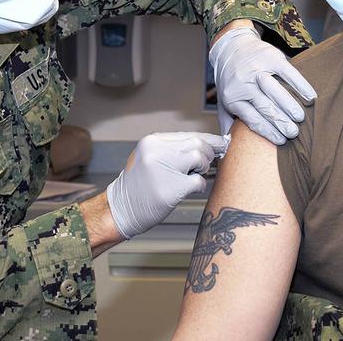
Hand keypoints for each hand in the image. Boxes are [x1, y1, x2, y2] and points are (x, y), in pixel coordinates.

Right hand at [106, 132, 227, 238]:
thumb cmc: (139, 185)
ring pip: (200, 158)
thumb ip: (172, 149)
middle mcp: (157, 151)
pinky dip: (200, 185)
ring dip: (204, 167)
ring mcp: (163, 169)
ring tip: (195, 174)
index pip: (187, 134)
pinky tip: (192, 188)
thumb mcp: (149, 157)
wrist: (122, 208)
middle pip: (197, 143)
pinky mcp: (171, 189)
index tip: (220, 143)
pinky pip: (199, 181)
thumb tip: (204, 144)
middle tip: (204, 164)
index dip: (207, 139)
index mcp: (152, 141)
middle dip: (208, 153)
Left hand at [210, 27, 315, 144]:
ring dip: (290, 106)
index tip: (282, 142)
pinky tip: (310, 97)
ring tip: (300, 119)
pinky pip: (289, 73)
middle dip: (281, 123)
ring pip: (276, 90)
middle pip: (265, 107)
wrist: (231, 47)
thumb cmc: (231, 80)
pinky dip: (301, 85)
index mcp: (233, 98)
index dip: (268, 132)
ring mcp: (257, 69)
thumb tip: (231, 148)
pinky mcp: (271, 58)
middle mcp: (244, 83)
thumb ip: (228, 123)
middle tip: (294, 134)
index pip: (253, 119)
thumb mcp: (223, 101)